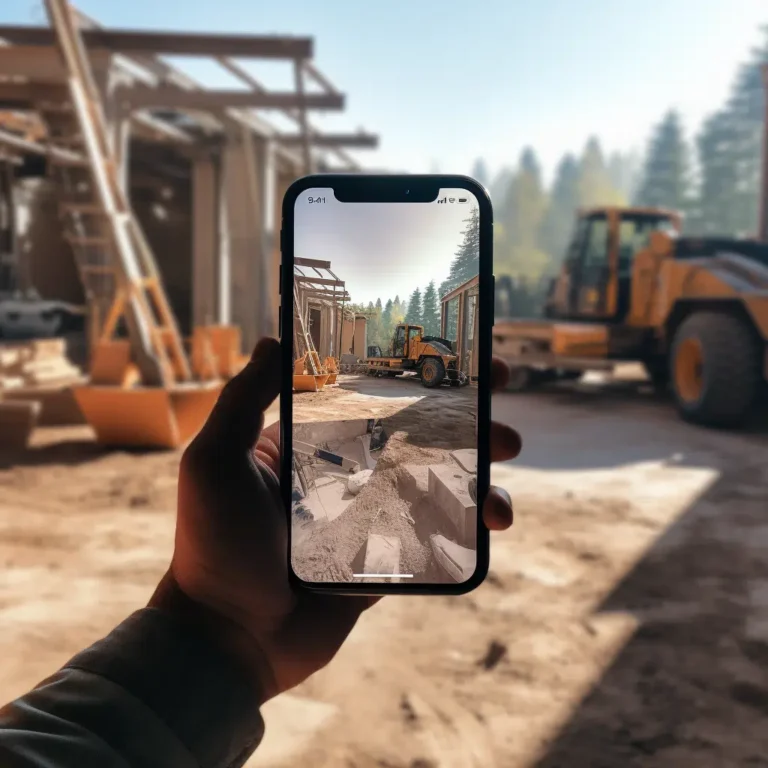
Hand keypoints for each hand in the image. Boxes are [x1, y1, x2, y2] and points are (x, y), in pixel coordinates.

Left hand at [150, 338, 520, 701]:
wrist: (230, 637)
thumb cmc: (215, 545)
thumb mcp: (215, 460)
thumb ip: (242, 401)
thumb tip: (272, 340)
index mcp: (309, 446)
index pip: (369, 399)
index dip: (410, 377)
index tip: (452, 357)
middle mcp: (345, 476)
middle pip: (416, 436)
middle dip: (463, 416)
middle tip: (499, 396)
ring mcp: (371, 518)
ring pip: (438, 482)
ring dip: (480, 467)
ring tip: (503, 453)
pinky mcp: (389, 558)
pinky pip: (438, 535)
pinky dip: (471, 524)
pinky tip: (491, 518)